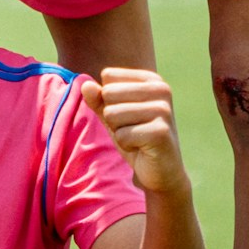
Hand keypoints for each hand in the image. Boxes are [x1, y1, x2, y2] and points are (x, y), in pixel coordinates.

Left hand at [81, 68, 188, 196]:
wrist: (162, 171)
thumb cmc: (136, 138)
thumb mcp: (113, 115)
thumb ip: (98, 98)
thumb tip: (85, 85)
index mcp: (151, 79)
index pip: (108, 77)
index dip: (110, 100)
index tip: (129, 114)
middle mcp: (161, 89)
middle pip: (108, 93)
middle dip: (113, 117)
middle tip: (133, 129)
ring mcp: (163, 110)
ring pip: (112, 114)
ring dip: (119, 132)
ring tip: (138, 138)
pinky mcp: (161, 132)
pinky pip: (122, 135)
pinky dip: (126, 145)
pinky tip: (143, 148)